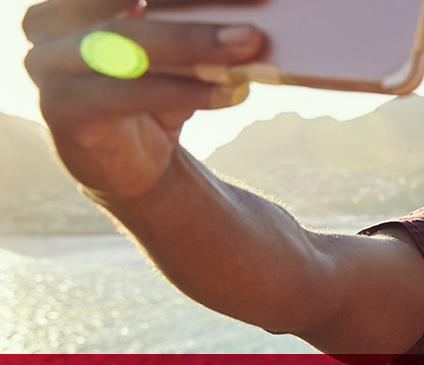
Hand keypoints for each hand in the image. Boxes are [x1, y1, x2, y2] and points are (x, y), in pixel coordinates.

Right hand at [22, 0, 263, 199]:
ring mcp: (48, 63)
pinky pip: (129, 92)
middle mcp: (51, 20)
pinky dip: (186, 91)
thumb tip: (250, 22)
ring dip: (194, 42)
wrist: (130, 164)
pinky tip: (230, 93)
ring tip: (248, 45)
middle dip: (195, 4)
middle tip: (250, 19)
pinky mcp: (60, 108)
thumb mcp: (178, 52)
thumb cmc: (155, 92)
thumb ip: (199, 26)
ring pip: (127, 42)